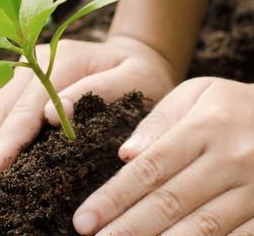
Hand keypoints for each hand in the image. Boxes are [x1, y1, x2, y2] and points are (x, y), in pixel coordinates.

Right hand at [0, 35, 176, 179]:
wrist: (135, 56)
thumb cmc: (141, 75)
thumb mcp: (135, 81)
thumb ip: (99, 92)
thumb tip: (53, 116)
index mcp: (62, 60)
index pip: (26, 109)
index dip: (7, 142)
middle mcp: (34, 60)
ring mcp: (24, 68)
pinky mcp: (20, 81)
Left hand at [73, 77, 253, 235]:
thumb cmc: (230, 104)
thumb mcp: (195, 94)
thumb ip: (159, 122)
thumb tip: (126, 156)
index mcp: (204, 128)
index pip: (150, 169)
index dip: (114, 198)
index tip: (85, 218)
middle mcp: (231, 160)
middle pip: (170, 202)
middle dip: (127, 227)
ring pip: (202, 228)